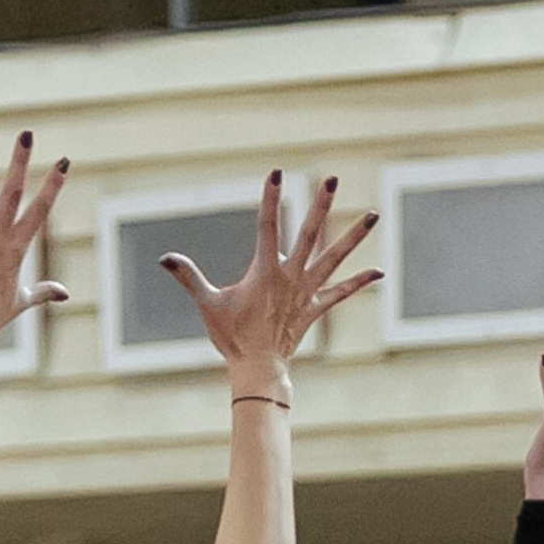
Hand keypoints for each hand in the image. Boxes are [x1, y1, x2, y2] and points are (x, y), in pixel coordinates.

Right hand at [160, 169, 379, 403]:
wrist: (257, 370)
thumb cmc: (231, 337)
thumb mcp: (208, 304)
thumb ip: (189, 278)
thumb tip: (164, 258)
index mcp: (264, 271)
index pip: (267, 226)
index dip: (270, 198)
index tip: (275, 173)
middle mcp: (290, 277)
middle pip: (309, 234)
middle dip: (320, 205)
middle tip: (332, 179)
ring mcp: (306, 292)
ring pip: (334, 258)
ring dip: (354, 236)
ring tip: (374, 215)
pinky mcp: (315, 309)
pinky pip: (341, 293)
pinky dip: (359, 282)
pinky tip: (379, 271)